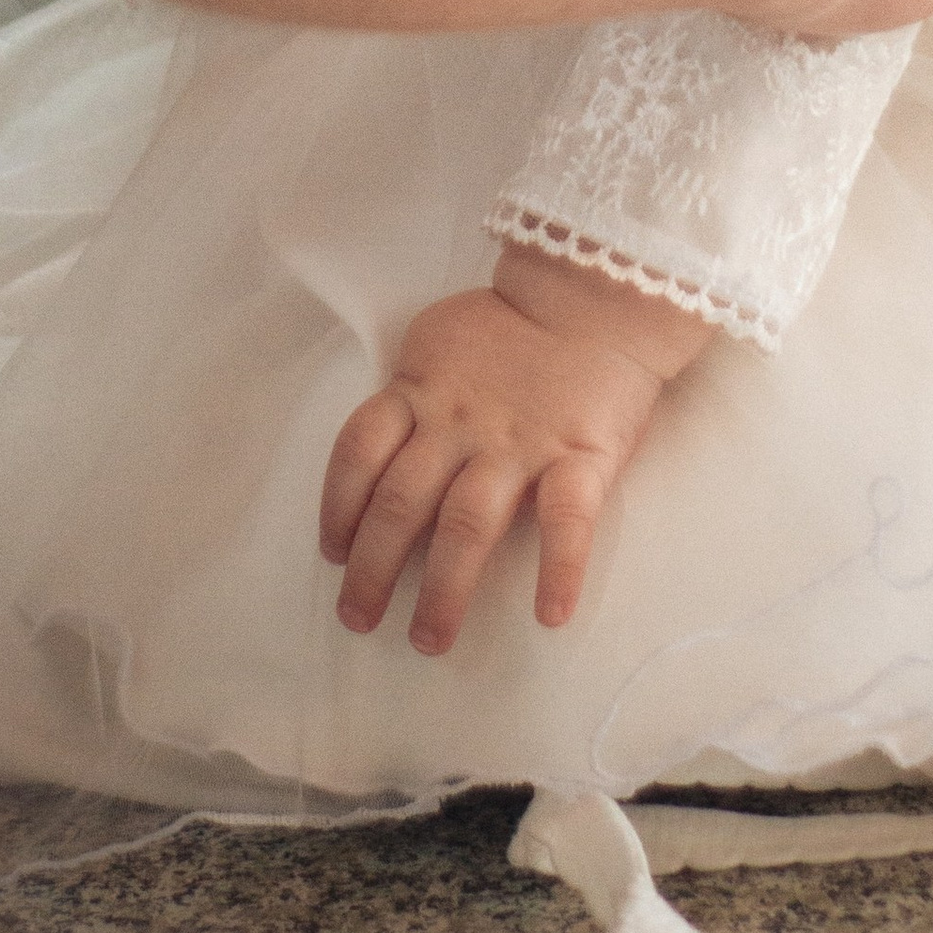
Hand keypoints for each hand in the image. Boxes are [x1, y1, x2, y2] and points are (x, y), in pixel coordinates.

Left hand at [319, 250, 705, 654]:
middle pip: (401, 503)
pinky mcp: (580, 455)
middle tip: (358, 618)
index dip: (338, 506)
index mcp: (423, 390)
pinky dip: (559, 568)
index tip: (333, 551)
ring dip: (444, 590)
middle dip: (372, 569)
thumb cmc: (516, 324)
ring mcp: (520, 443)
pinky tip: (551, 614)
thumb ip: (413, 392)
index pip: (359, 451)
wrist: (598, 292)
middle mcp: (460, 424)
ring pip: (467, 526)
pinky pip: (568, 519)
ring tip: (429, 640)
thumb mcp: (442, 341)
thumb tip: (382, 448)